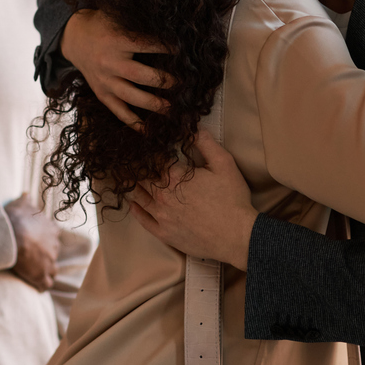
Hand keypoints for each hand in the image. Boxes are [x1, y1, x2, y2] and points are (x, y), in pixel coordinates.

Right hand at [6, 192, 60, 290]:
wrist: (14, 234)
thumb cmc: (17, 218)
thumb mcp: (21, 204)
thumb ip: (26, 200)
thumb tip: (26, 193)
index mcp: (52, 230)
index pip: (54, 235)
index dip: (47, 238)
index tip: (39, 240)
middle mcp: (54, 246)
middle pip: (53, 252)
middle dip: (46, 255)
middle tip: (34, 257)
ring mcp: (49, 261)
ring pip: (53, 269)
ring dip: (46, 270)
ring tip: (37, 273)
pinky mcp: (42, 275)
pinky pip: (46, 284)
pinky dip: (42, 285)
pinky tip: (37, 287)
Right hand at [61, 9, 171, 127]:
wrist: (74, 39)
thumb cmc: (102, 25)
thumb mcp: (117, 16)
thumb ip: (139, 21)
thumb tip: (169, 23)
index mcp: (117, 41)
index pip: (146, 45)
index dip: (166, 48)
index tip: (182, 51)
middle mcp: (110, 63)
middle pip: (140, 76)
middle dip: (163, 81)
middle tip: (181, 84)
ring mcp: (105, 81)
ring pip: (131, 97)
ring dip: (153, 104)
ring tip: (172, 109)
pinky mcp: (101, 94)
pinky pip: (118, 111)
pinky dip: (132, 122)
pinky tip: (148, 131)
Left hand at [128, 129, 256, 269]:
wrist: (236, 236)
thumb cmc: (232, 200)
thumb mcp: (224, 164)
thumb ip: (206, 143)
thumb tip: (193, 128)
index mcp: (174, 176)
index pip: (153, 158)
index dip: (150, 150)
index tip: (147, 144)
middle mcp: (162, 195)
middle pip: (141, 176)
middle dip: (137, 166)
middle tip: (132, 160)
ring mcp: (161, 216)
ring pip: (138, 196)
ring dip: (134, 185)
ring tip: (129, 178)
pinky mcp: (164, 233)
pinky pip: (142, 220)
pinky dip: (136, 210)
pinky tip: (133, 204)